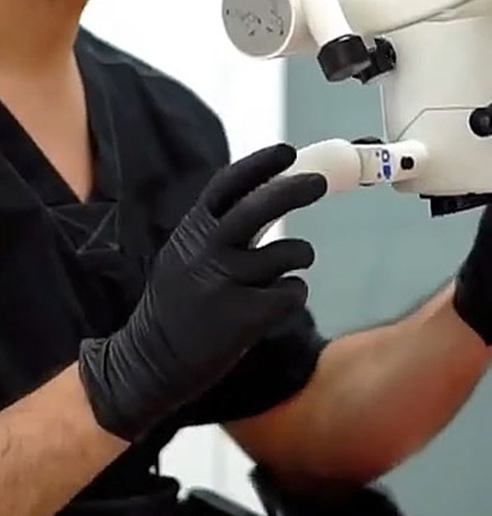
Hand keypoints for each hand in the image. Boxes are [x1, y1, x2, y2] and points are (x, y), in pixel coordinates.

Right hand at [78, 143, 324, 441]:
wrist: (147, 364)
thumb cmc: (176, 305)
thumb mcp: (184, 254)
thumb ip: (216, 228)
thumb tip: (265, 193)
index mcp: (192, 231)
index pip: (227, 185)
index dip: (259, 164)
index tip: (287, 151)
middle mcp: (205, 251)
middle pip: (257, 207)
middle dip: (294, 189)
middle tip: (319, 183)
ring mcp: (223, 284)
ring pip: (285, 253)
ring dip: (300, 253)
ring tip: (296, 261)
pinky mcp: (241, 317)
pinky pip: (289, 293)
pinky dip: (294, 292)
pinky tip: (281, 299)